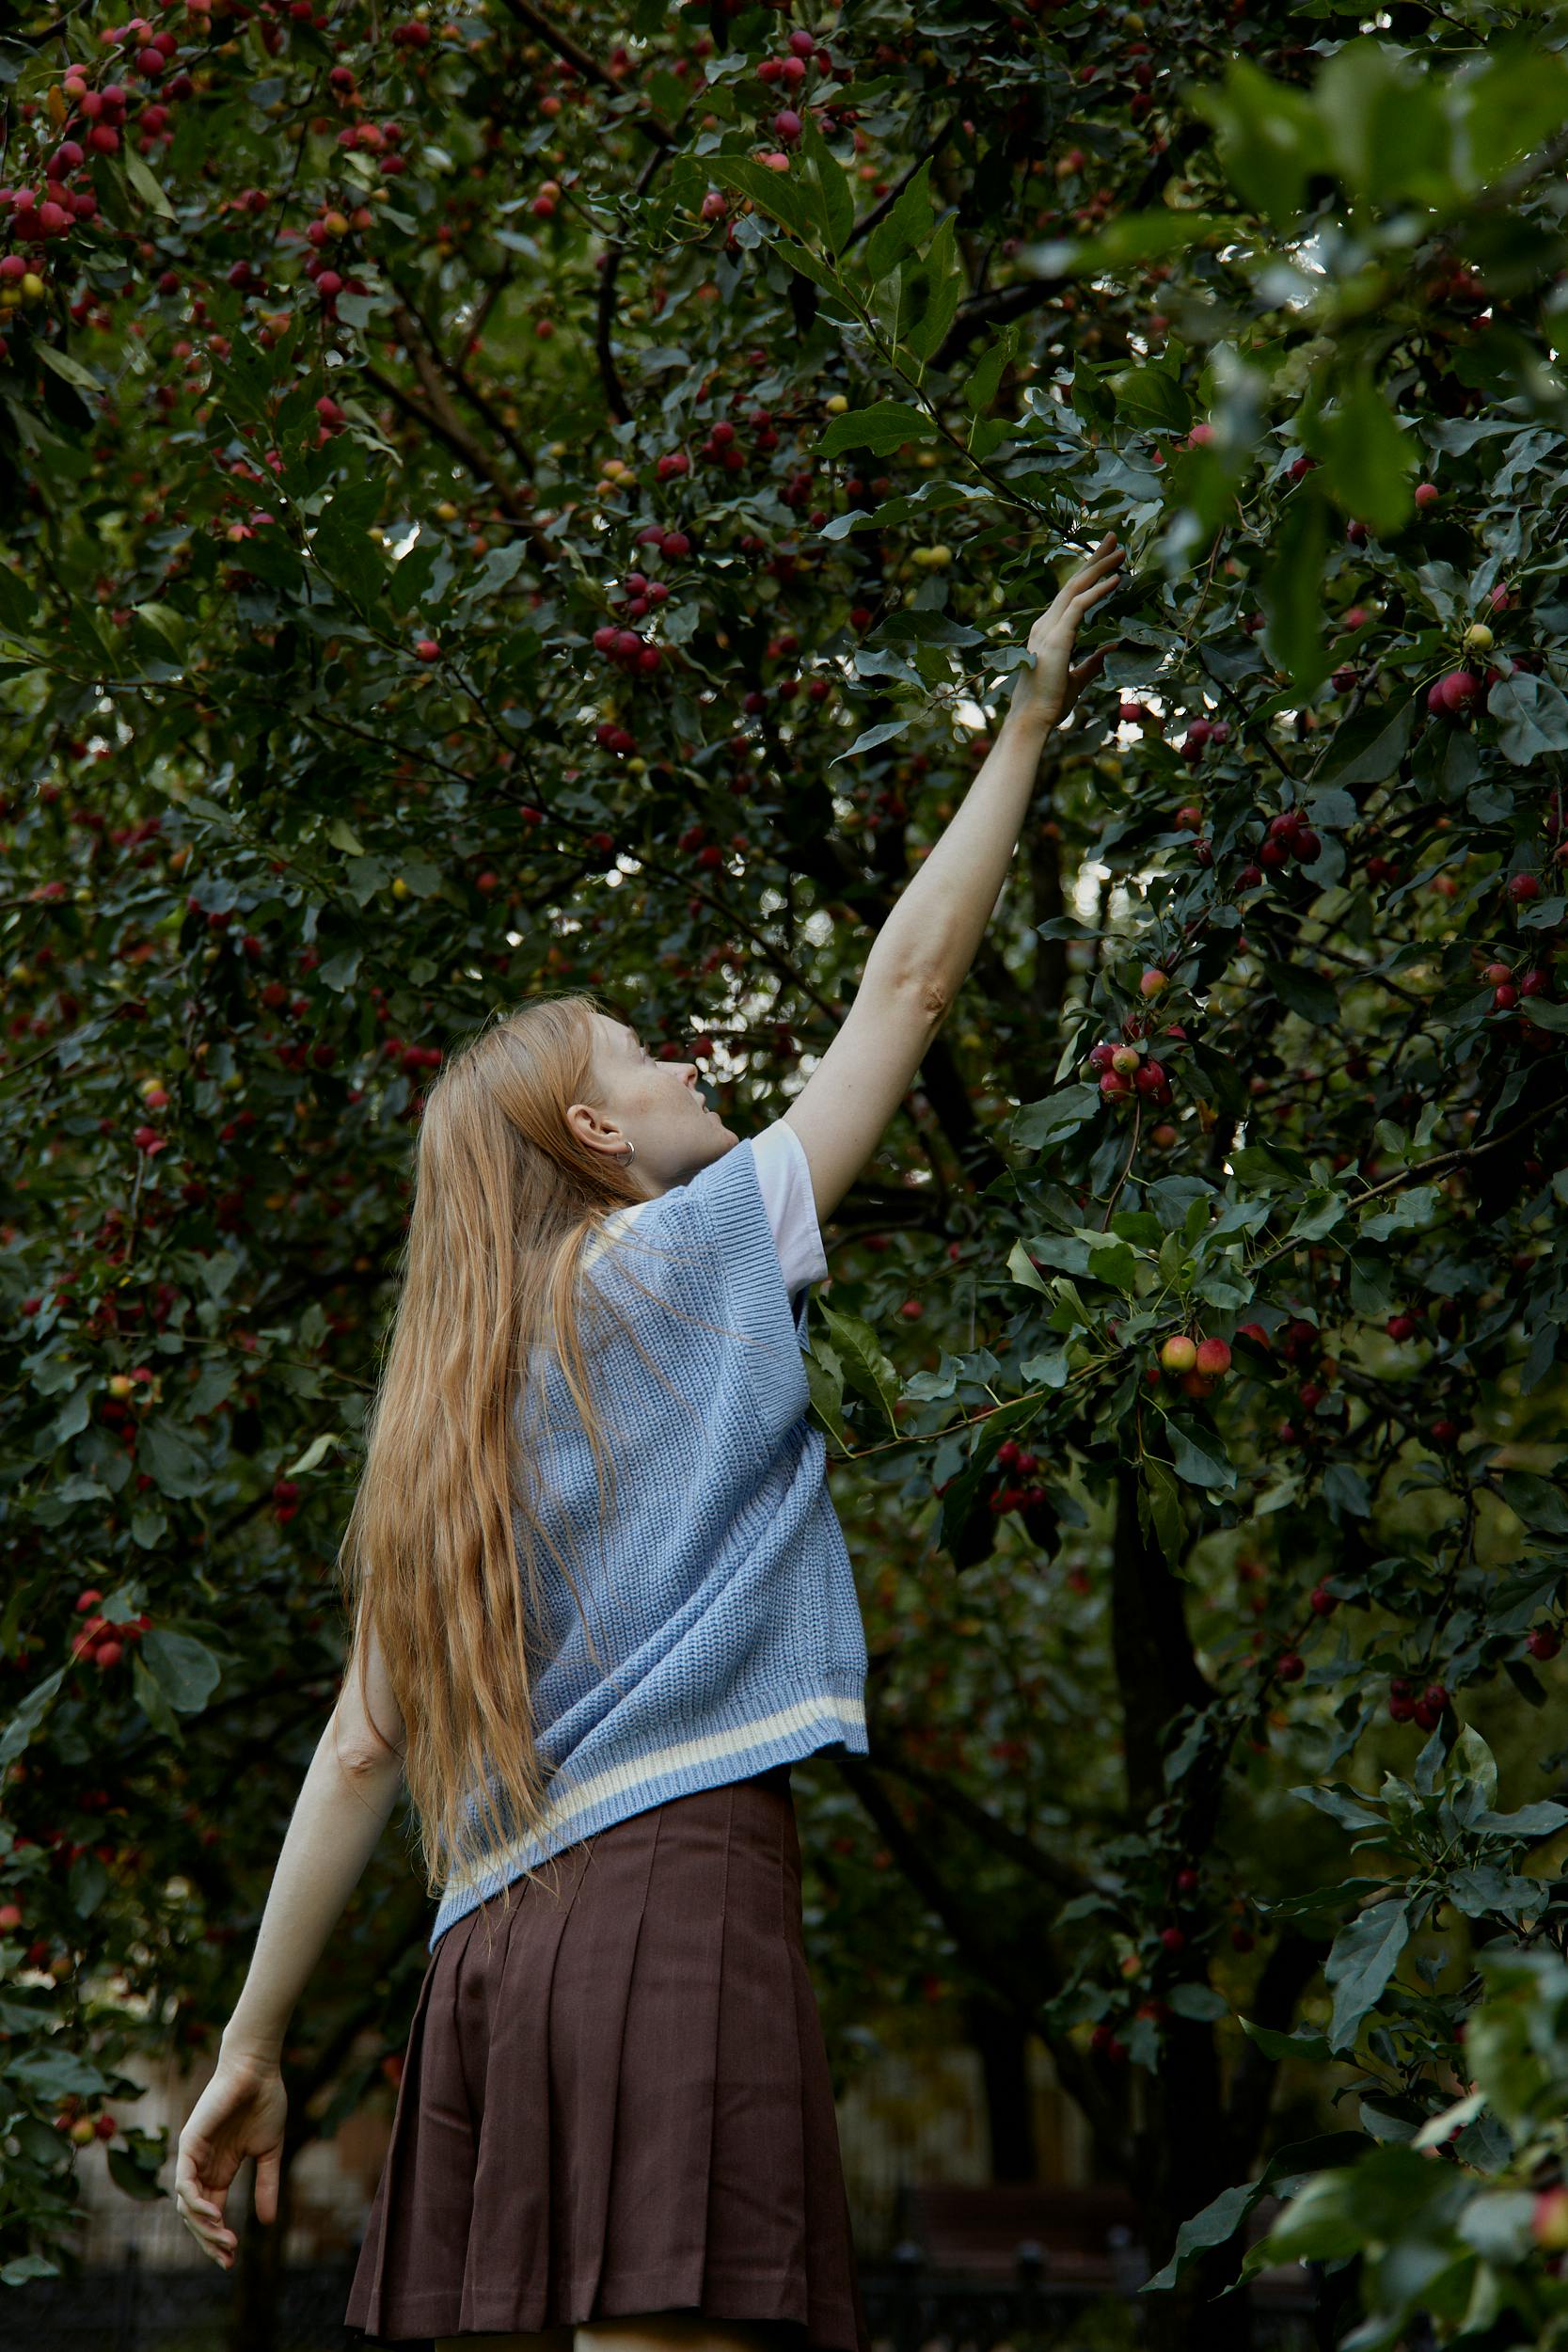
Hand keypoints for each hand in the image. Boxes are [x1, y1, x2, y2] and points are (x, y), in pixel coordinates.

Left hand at [174, 2046, 286, 2269]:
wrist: (258, 2070)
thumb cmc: (265, 2101)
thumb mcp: (269, 2152)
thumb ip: (266, 2185)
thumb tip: (269, 2222)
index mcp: (219, 2169)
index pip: (211, 2213)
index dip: (217, 2239)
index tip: (231, 2261)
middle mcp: (201, 2167)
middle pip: (195, 2217)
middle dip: (209, 2241)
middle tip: (227, 2258)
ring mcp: (193, 2156)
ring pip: (187, 2205)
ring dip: (204, 2227)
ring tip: (225, 2240)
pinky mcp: (189, 2143)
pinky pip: (185, 2183)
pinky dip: (196, 2203)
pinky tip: (214, 2215)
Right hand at [1008, 531, 1125, 731]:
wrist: (1033, 719)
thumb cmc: (1050, 703)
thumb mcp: (1078, 678)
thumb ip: (1094, 662)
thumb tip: (1112, 649)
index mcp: (1049, 632)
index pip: (1071, 594)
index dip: (1090, 574)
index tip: (1109, 559)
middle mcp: (1046, 624)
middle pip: (1073, 582)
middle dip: (1094, 559)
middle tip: (1115, 538)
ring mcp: (1049, 629)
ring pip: (1076, 588)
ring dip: (1100, 567)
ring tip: (1121, 551)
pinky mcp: (1056, 637)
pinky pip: (1080, 606)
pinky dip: (1099, 591)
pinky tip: (1116, 580)